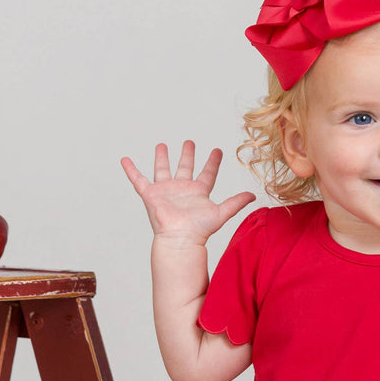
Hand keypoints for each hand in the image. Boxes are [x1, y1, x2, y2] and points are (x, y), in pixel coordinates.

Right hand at [121, 141, 254, 244]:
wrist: (179, 239)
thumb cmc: (199, 230)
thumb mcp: (221, 213)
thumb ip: (236, 203)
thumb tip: (254, 196)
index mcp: (198, 192)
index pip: (207, 173)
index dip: (213, 162)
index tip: (217, 150)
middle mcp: (182, 190)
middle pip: (185, 168)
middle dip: (187, 155)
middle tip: (189, 142)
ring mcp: (166, 191)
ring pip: (163, 170)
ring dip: (162, 158)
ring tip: (161, 145)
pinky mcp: (151, 195)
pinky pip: (138, 180)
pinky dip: (131, 170)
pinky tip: (125, 160)